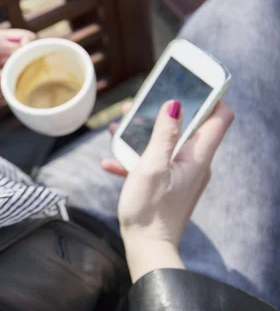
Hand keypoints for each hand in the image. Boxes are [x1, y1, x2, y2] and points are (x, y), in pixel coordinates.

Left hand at [0, 29, 35, 121]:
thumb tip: (18, 43)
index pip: (18, 38)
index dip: (30, 44)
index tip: (35, 55)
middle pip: (23, 57)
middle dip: (30, 64)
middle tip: (30, 74)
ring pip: (21, 75)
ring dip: (24, 80)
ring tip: (15, 86)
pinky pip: (13, 93)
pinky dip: (17, 94)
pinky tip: (15, 97)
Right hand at [101, 100, 233, 280]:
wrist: (147, 249)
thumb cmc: (149, 210)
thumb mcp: (151, 166)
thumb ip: (163, 135)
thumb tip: (175, 105)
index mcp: (197, 156)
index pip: (220, 116)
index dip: (211, 96)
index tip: (192, 82)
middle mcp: (195, 163)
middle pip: (189, 126)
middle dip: (164, 111)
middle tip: (140, 104)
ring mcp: (182, 175)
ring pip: (167, 143)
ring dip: (144, 134)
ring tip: (118, 128)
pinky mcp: (169, 185)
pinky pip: (155, 163)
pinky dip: (136, 158)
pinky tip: (111, 162)